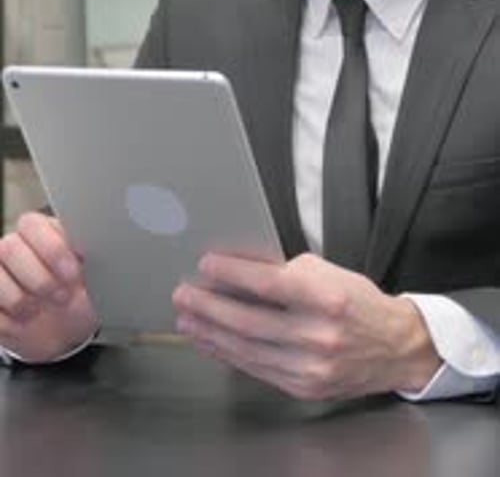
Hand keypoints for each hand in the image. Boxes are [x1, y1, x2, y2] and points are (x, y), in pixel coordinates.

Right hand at [0, 212, 97, 361]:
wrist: (66, 331)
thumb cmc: (81, 294)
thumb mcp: (96, 274)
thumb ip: (97, 253)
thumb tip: (109, 239)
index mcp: (41, 232)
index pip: (32, 224)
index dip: (52, 249)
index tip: (73, 273)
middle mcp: (14, 247)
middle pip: (9, 248)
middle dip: (40, 278)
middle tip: (62, 296)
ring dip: (23, 301)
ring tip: (41, 309)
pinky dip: (12, 324)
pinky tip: (25, 322)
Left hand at [173, 252, 440, 400]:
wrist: (395, 346)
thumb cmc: (358, 303)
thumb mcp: (327, 272)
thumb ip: (284, 271)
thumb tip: (238, 269)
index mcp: (327, 298)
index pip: (269, 285)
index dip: (233, 274)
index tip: (206, 265)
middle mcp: (319, 335)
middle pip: (250, 321)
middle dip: (210, 307)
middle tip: (184, 294)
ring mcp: (312, 366)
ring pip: (248, 349)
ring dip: (211, 333)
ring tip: (187, 319)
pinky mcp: (305, 387)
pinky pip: (257, 369)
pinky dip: (229, 354)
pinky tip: (212, 342)